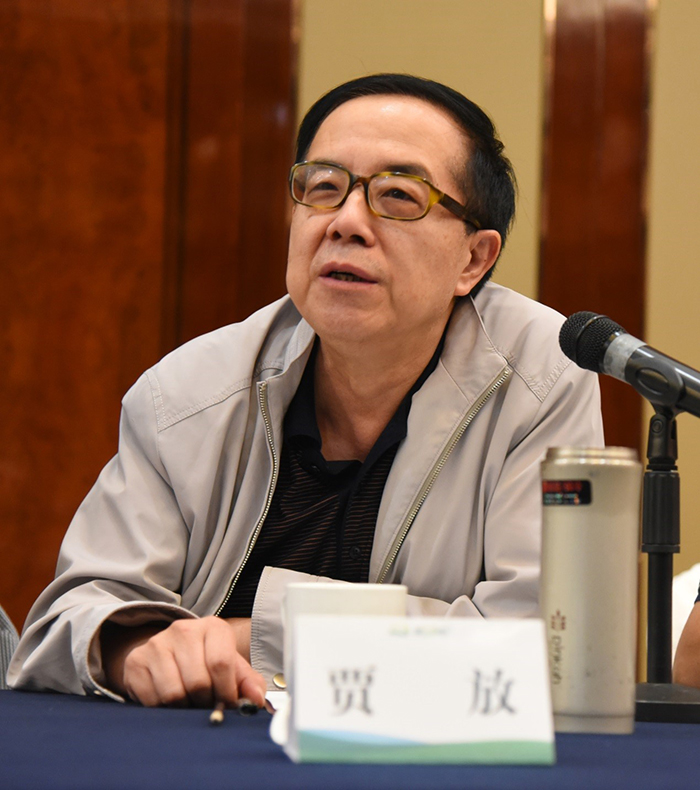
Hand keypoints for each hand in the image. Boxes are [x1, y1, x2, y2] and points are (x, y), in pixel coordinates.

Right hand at [101, 616, 265, 707]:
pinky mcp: (136, 661)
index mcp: (213, 627)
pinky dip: (162, 709)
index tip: (227, 705)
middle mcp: (184, 629)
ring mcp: (157, 643)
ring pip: (174, 693)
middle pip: (197, 682)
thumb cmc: (205, 662)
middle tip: (205, 704)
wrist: (168, 654)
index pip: (221, 663)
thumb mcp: (231, 667)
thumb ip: (248, 683)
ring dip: (184, 708)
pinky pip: (151, 699)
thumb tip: (256, 699)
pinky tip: (168, 700)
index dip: (226, 692)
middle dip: (205, 702)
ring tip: (188, 702)